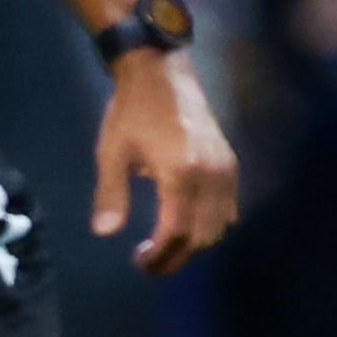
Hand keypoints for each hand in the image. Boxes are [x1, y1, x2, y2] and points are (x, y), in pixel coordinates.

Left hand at [95, 46, 236, 274]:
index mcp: (180, 173)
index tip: (141, 263)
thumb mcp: (112, 151)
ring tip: (168, 247)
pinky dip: (212, 226)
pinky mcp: (230, 164)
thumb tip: (106, 233)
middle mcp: (210, 175)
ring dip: (195, 244)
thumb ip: (111, 194)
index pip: (176, 231)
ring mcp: (225, 170)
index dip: (160, 255)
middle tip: (151, 264)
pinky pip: (229, 208)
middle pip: (202, 236)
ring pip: (220, 226)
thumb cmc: (131, 110)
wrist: (162, 71)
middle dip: (178, 257)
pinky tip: (188, 224)